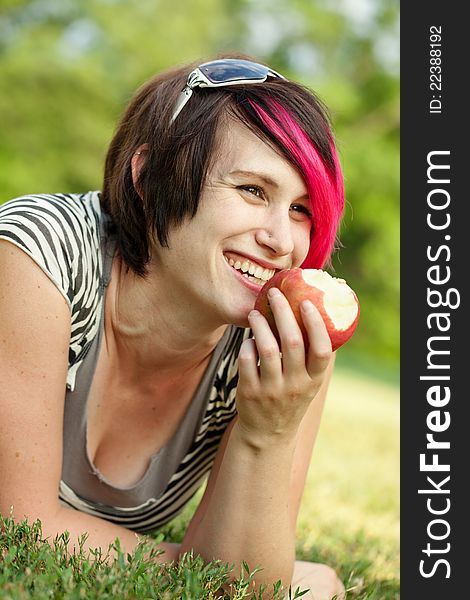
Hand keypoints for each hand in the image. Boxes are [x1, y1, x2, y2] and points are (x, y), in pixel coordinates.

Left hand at [236, 287, 331, 444]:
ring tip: (255, 313)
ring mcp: (272, 390)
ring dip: (260, 325)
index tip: (306, 303)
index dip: (315, 324)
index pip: (321, 350)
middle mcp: (295, 385)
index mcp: (313, 380)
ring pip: (266, 349)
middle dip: (282, 312)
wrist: (267, 435)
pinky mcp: (250, 392)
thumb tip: (312, 313)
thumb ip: (310, 356)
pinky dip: (246, 345)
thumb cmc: (290, 397)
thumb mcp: (308, 383)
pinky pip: (246, 360)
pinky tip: (248, 339)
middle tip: (274, 294)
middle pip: (292, 342)